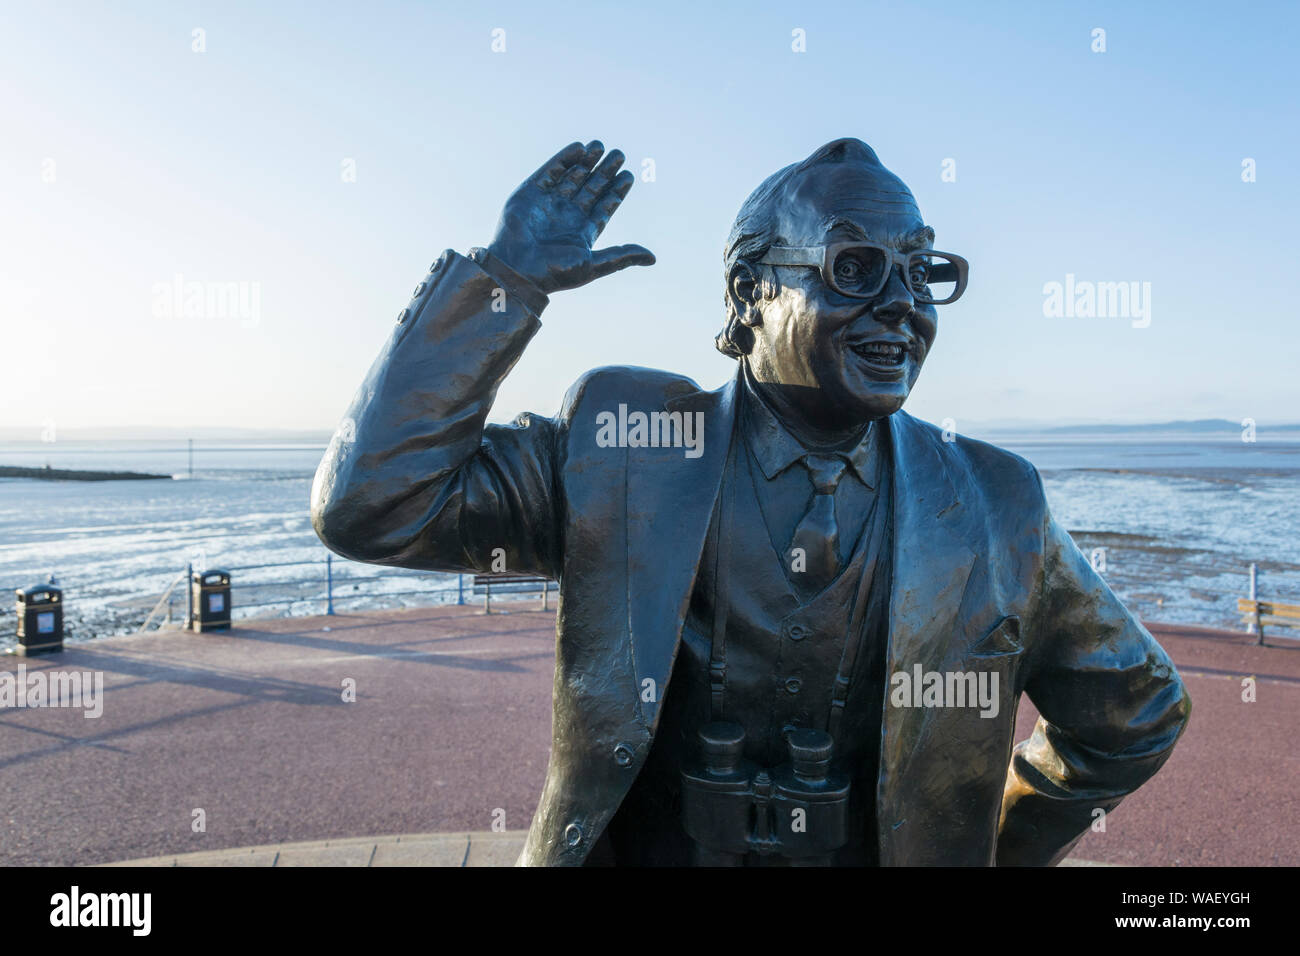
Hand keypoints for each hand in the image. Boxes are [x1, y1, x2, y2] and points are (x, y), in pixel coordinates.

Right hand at [487, 140, 654, 293]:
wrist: (516, 270)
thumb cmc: (554, 273)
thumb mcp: (594, 264)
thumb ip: (622, 256)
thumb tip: (652, 258)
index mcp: (582, 232)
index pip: (604, 205)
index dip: (617, 190)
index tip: (629, 175)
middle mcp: (567, 215)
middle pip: (591, 187)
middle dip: (605, 171)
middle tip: (619, 154)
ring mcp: (549, 203)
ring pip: (572, 176)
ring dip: (587, 162)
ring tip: (601, 146)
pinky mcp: (530, 193)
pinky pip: (550, 171)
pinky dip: (564, 159)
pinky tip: (580, 149)